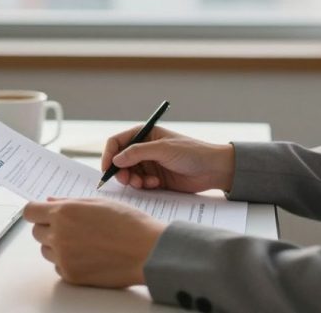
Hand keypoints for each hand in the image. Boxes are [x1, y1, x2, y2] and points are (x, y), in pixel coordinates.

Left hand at [23, 198, 166, 287]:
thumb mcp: (99, 202)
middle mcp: (59, 235)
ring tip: (84, 241)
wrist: (147, 251)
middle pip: (36, 232)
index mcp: (63, 213)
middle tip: (72, 227)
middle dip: (49, 227)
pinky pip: (58, 266)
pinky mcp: (71, 275)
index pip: (29, 212)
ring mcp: (63, 257)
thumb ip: (69, 202)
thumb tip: (49, 201)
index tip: (43, 212)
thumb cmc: (128, 223)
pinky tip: (89, 255)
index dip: (36, 211)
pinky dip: (68, 261)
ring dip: (57, 245)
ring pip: (46, 250)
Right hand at [102, 126, 234, 192]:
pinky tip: (156, 184)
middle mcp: (144, 148)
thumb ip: (137, 153)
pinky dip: (143, 185)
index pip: (117, 142)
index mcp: (144, 134)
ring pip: (129, 174)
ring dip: (133, 180)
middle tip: (127, 180)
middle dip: (121, 171)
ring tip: (144, 183)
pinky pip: (140, 184)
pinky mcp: (155, 179)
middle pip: (120, 160)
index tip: (107, 168)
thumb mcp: (163, 149)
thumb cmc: (191, 152)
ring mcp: (149, 164)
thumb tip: (115, 160)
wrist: (213, 170)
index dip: (109, 154)